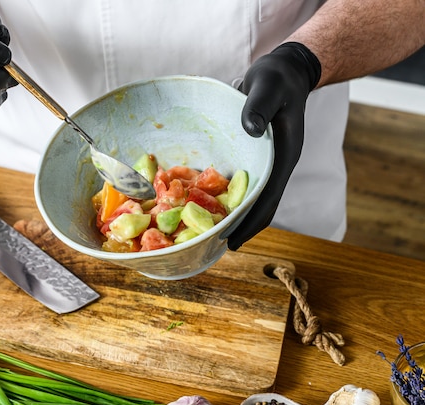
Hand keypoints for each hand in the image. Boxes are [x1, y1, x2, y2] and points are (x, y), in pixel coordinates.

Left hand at [226, 42, 321, 249]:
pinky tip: (209, 202)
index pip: (269, 198)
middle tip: (216, 245)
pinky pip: (242, 182)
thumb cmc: (278, 78)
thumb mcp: (268, 86)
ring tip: (211, 233)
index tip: (234, 241)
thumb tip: (251, 129)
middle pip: (261, 205)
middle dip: (241, 226)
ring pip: (252, 197)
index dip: (252, 222)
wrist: (285, 71)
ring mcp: (266, 162)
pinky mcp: (255, 156)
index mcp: (284, 155)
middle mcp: (276, 165)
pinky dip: (228, 196)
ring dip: (235, 215)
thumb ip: (259, 106)